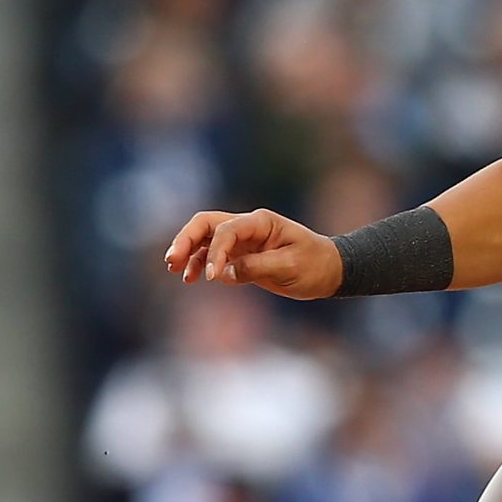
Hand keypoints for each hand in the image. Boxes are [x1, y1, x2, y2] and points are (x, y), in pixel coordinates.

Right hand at [163, 208, 343, 299]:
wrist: (330, 269)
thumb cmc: (315, 265)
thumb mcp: (290, 268)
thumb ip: (256, 268)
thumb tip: (223, 273)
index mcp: (260, 222)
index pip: (226, 231)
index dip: (214, 252)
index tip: (213, 278)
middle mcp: (248, 226)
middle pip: (206, 224)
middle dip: (186, 239)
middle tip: (171, 260)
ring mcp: (243, 240)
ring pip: (205, 238)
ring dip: (189, 252)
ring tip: (175, 271)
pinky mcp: (242, 255)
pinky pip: (214, 255)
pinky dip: (200, 264)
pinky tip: (190, 279)